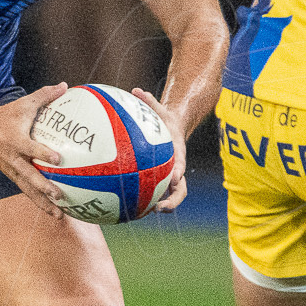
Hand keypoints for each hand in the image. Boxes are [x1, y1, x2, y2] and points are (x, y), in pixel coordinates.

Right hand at [0, 84, 71, 216]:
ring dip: (43, 203)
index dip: (43, 153)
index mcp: (15, 140)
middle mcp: (12, 158)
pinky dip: (39, 202)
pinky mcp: (12, 176)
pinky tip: (54, 212)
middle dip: (43, 187)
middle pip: (28, 176)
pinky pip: (27, 191)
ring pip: (28, 189)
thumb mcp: (24, 103)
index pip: (30, 148)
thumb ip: (45, 95)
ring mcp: (11, 170)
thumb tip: (66, 85)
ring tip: (59, 215)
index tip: (58, 159)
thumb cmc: (7, 115)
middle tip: (59, 195)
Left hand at [132, 86, 188, 212]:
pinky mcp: (159, 184)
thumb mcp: (160, 110)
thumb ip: (150, 102)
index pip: (181, 167)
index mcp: (178, 156)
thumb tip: (137, 89)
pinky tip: (124, 209)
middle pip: (178, 191)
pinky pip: (152, 195)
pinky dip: (142, 203)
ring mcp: (169, 180)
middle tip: (159, 209)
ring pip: (166, 199)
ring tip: (139, 216)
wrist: (174, 131)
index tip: (175, 178)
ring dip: (157, 209)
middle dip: (172, 202)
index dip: (178, 174)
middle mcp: (176, 172)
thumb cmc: (165, 120)